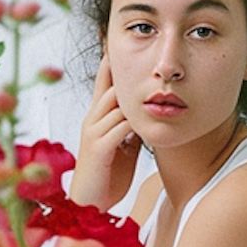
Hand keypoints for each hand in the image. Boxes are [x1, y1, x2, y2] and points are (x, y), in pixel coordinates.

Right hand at [70, 55, 139, 209]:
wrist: (89, 204)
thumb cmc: (106, 175)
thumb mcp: (122, 146)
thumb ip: (130, 127)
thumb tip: (147, 113)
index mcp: (96, 117)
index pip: (104, 82)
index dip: (112, 62)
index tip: (119, 41)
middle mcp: (92, 120)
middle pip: (110, 86)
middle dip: (127, 70)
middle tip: (147, 53)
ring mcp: (93, 133)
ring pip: (116, 104)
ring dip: (136, 99)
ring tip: (156, 86)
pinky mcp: (98, 150)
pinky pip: (119, 129)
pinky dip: (134, 123)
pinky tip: (147, 121)